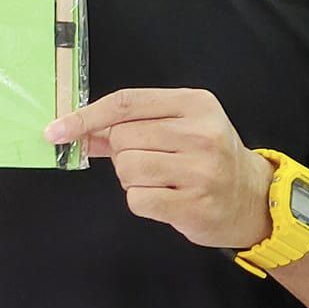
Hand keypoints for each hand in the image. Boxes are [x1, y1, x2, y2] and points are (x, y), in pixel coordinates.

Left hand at [45, 88, 274, 249]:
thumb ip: (129, 125)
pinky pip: (137, 199)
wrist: (253, 198)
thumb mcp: (178, 127)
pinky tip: (165, 197)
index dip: (85, 116)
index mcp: (195, 104)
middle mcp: (201, 134)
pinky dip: (141, 200)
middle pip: (122, 137)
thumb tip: (75, 130)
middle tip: (148, 160)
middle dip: (122, 152)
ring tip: (159, 179)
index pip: (125, 103)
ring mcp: (201, 170)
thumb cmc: (207, 157)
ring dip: (131, 178)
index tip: (55, 130)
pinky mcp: (195, 205)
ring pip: (127, 168)